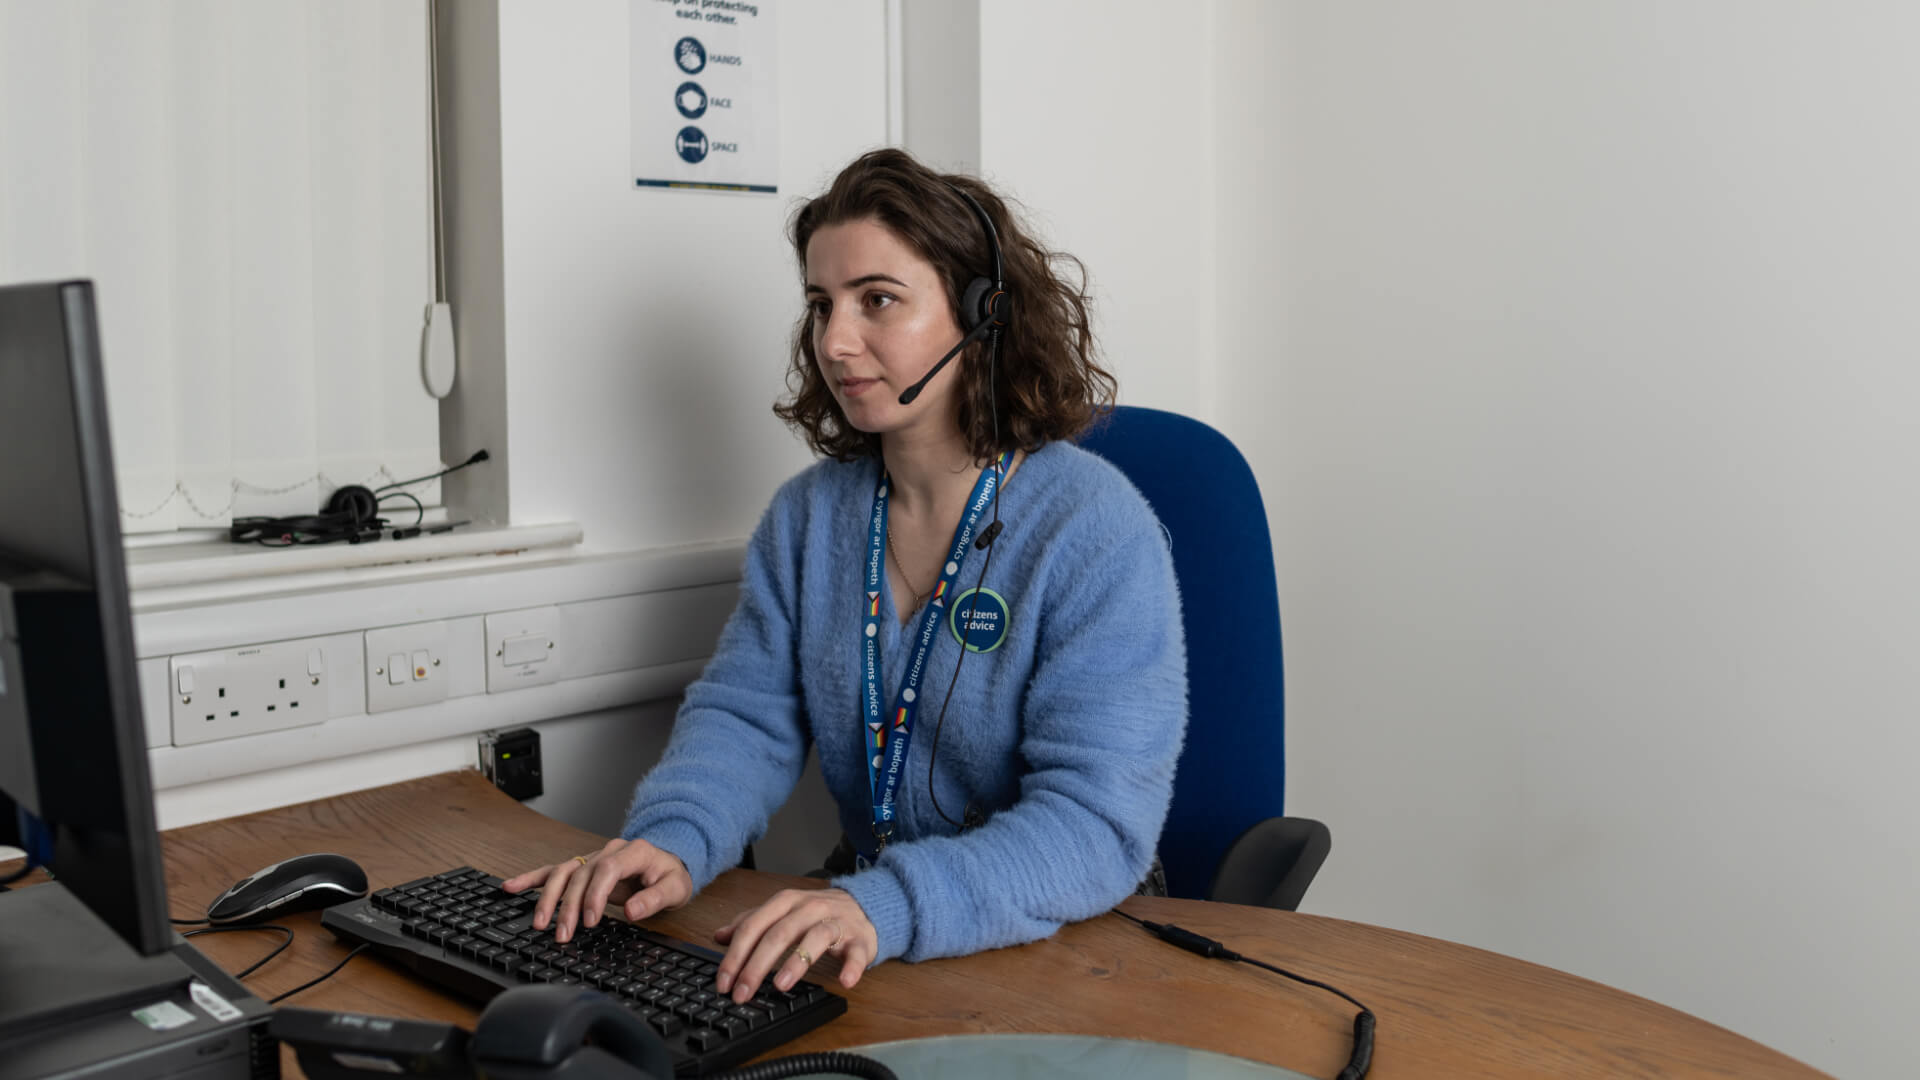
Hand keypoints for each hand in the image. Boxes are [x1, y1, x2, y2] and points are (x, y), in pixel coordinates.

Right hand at [503, 838, 690, 943]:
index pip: (608, 869)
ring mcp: (593, 857)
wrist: (667, 863)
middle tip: (562, 934)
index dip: (595, 894)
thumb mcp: (676, 888)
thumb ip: (655, 898)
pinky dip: (532, 879)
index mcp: (634, 851)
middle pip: (581, 874)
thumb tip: (631, 911)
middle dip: (569, 906)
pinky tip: (511, 887)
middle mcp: (609, 851)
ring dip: (548, 898)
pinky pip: (554, 871)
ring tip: (538, 923)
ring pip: (563, 873)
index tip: (590, 920)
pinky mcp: (583, 868)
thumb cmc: (671, 876)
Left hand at [712, 887, 876, 1004]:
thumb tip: (719, 936)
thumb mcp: (782, 912)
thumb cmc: (818, 913)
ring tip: (781, 985)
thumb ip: (752, 922)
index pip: (754, 926)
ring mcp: (836, 922)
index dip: (735, 955)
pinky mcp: (860, 938)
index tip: (723, 982)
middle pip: (779, 934)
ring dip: (797, 962)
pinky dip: (852, 967)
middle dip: (756, 966)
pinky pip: (856, 953)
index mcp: (786, 902)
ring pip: (814, 938)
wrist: (864, 906)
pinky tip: (845, 981)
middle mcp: (809, 908)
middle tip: (742, 992)